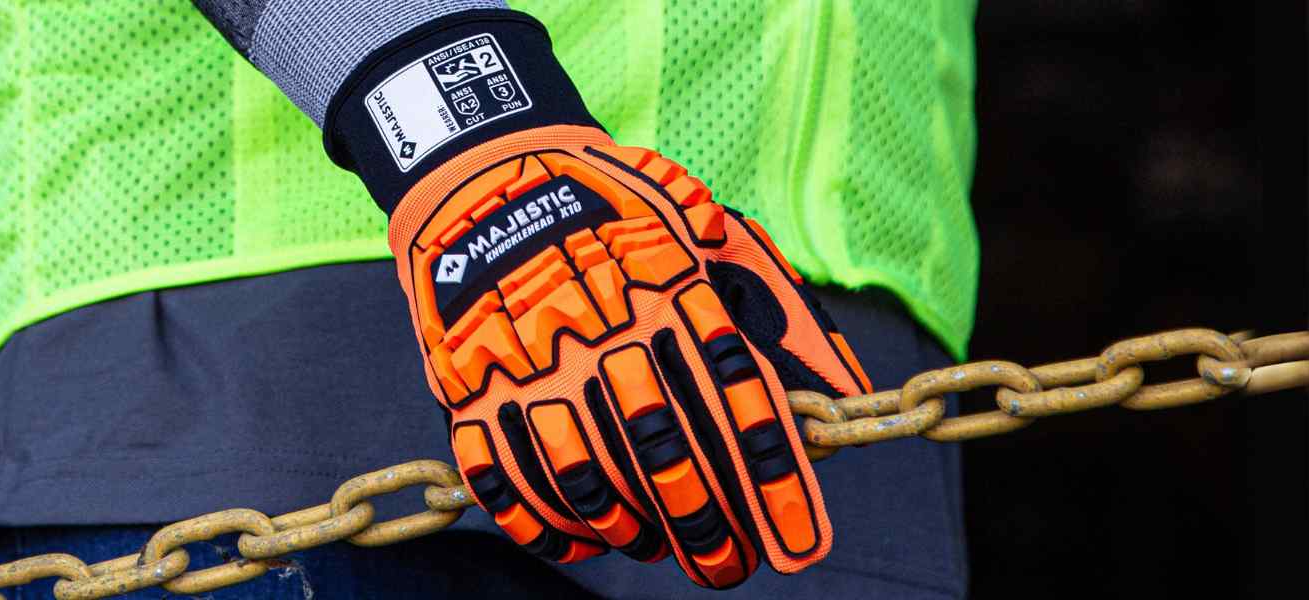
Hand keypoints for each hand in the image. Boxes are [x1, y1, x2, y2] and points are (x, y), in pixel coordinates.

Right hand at [389, 125, 872, 587]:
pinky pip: (505, 477)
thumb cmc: (612, 205)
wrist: (485, 172)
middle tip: (729, 568)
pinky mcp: (467, 384)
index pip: (735, 402)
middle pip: (664, 453)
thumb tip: (841, 385)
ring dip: (632, 529)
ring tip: (659, 549)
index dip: (771, 484)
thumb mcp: (703, 227)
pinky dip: (544, 521)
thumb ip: (775, 304)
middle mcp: (601, 333)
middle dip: (707, 526)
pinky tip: (580, 541)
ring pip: (588, 477)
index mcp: (666, 291)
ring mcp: (528, 364)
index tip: (799, 543)